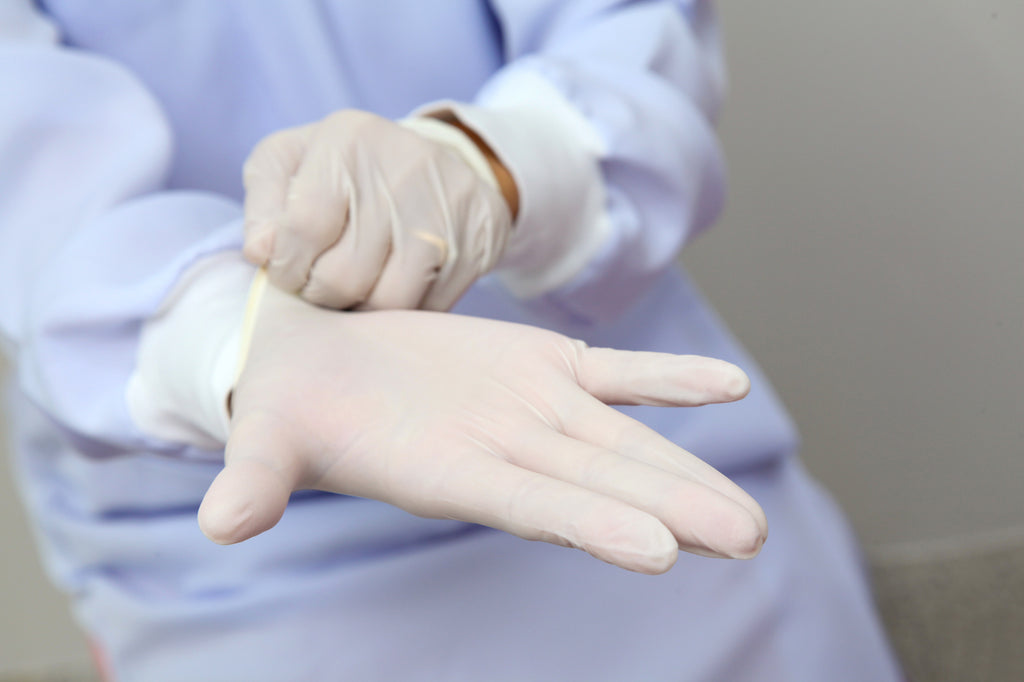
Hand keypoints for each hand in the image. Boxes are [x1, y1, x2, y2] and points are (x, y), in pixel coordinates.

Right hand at [198, 285, 766, 573]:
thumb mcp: (267, 438)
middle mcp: (507, 451)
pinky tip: (727, 388)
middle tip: (747, 538)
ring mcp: (534, 408)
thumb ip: (256, 480)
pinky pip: (616, 371)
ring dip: (686, 468)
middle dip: (673, 512)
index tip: (658, 552)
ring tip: (748, 516)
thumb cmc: (293, 407)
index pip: (531, 505)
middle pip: (601, 485)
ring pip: (623, 439)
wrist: (322, 358)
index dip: (589, 525)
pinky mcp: (543, 365)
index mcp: (449, 474)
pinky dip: (669, 378)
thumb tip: (220, 523)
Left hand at [241, 109, 511, 310]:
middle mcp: (401, 168)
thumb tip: (261, 252)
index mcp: (347, 140)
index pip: (302, 228)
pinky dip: (402, 313)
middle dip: (322, 294)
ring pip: (387, 301)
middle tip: (324, 284)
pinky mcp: (475, 243)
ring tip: (356, 290)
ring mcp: (445, 208)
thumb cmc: (350, 169)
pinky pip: (427, 308)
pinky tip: (394, 286)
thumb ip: (263, 204)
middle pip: (343, 274)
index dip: (287, 267)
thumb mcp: (293, 163)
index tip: (290, 271)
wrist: (443, 160)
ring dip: (362, 308)